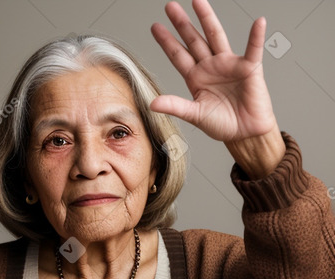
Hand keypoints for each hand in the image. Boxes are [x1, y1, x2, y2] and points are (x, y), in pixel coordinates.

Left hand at [149, 0, 276, 142]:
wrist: (245, 133)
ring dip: (207, 18)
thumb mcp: (195, 115)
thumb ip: (175, 106)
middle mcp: (210, 67)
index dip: (167, 42)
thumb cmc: (222, 124)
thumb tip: (152, 103)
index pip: (178, 56)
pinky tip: (258, 23)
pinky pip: (253, 49)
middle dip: (181, 23)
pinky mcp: (249, 68)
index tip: (155, 27)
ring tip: (198, 1)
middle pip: (193, 40)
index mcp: (196, 78)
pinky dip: (256, 36)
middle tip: (169, 6)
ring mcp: (229, 64)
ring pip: (216, 36)